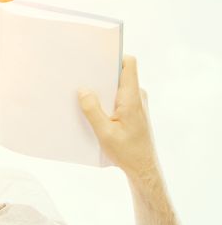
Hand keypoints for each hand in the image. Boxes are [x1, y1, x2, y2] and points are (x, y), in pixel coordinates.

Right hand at [79, 56, 158, 178]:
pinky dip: (105, 99)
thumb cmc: (126, 151)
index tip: (95, 57)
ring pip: (117, 86)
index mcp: (132, 98)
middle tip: (80, 76)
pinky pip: (118, 97)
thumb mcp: (104, 133)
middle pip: (120, 73)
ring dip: (101, 89)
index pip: (129, 64)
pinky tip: (91, 109)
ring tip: (82, 94)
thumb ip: (92, 110)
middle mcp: (137, 96)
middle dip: (100, 73)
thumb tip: (83, 90)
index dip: (114, 56)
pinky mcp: (133, 111)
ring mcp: (137, 103)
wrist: (143, 167)